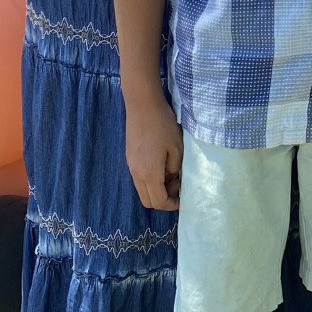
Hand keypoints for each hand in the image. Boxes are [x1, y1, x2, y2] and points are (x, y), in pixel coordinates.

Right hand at [125, 93, 182, 211]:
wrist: (142, 106)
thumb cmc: (163, 125)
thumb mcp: (177, 148)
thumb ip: (174, 169)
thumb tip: (170, 178)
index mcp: (149, 174)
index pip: (158, 202)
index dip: (171, 205)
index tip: (182, 198)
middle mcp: (136, 174)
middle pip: (147, 201)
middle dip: (163, 199)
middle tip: (176, 183)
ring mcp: (130, 166)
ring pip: (142, 190)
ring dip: (156, 188)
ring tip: (170, 172)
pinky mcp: (129, 158)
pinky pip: (138, 178)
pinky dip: (150, 179)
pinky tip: (160, 164)